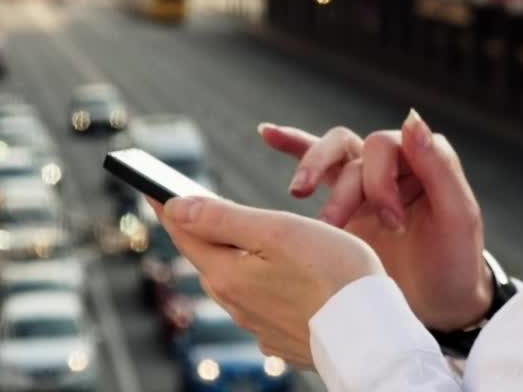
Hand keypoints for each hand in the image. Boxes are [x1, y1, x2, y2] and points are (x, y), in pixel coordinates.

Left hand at [153, 194, 383, 367]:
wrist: (374, 337)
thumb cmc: (334, 274)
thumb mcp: (278, 231)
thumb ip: (224, 218)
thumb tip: (175, 207)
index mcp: (228, 275)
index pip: (185, 232)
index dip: (166, 204)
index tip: (148, 184)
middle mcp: (237, 305)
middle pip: (207, 258)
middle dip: (196, 230)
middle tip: (183, 206)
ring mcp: (261, 326)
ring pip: (235, 282)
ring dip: (228, 257)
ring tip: (227, 237)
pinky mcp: (285, 338)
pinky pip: (261, 304)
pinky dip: (260, 283)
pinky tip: (275, 277)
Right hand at [259, 110, 491, 330]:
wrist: (442, 306)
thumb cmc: (455, 262)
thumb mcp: (458, 217)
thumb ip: (440, 167)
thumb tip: (411, 119)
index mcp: (421, 160)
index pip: (386, 146)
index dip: (382, 181)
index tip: (394, 226)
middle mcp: (392, 165)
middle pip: (352, 150)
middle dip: (343, 188)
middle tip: (334, 223)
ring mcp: (366, 183)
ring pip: (332, 158)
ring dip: (312, 172)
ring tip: (299, 196)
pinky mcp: (346, 207)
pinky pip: (319, 167)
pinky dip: (293, 144)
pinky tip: (266, 133)